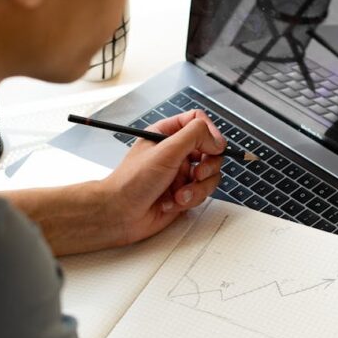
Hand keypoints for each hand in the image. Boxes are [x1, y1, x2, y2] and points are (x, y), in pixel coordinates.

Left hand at [100, 109, 225, 245]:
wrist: (120, 214)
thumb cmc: (132, 181)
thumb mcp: (165, 151)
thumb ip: (194, 136)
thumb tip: (217, 139)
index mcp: (167, 134)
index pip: (198, 123)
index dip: (210, 134)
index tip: (213, 148)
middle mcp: (175, 153)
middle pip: (210, 151)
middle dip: (207, 166)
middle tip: (197, 174)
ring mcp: (180, 175)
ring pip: (209, 176)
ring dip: (197, 188)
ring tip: (179, 195)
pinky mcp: (183, 194)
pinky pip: (201, 194)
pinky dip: (189, 200)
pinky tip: (171, 203)